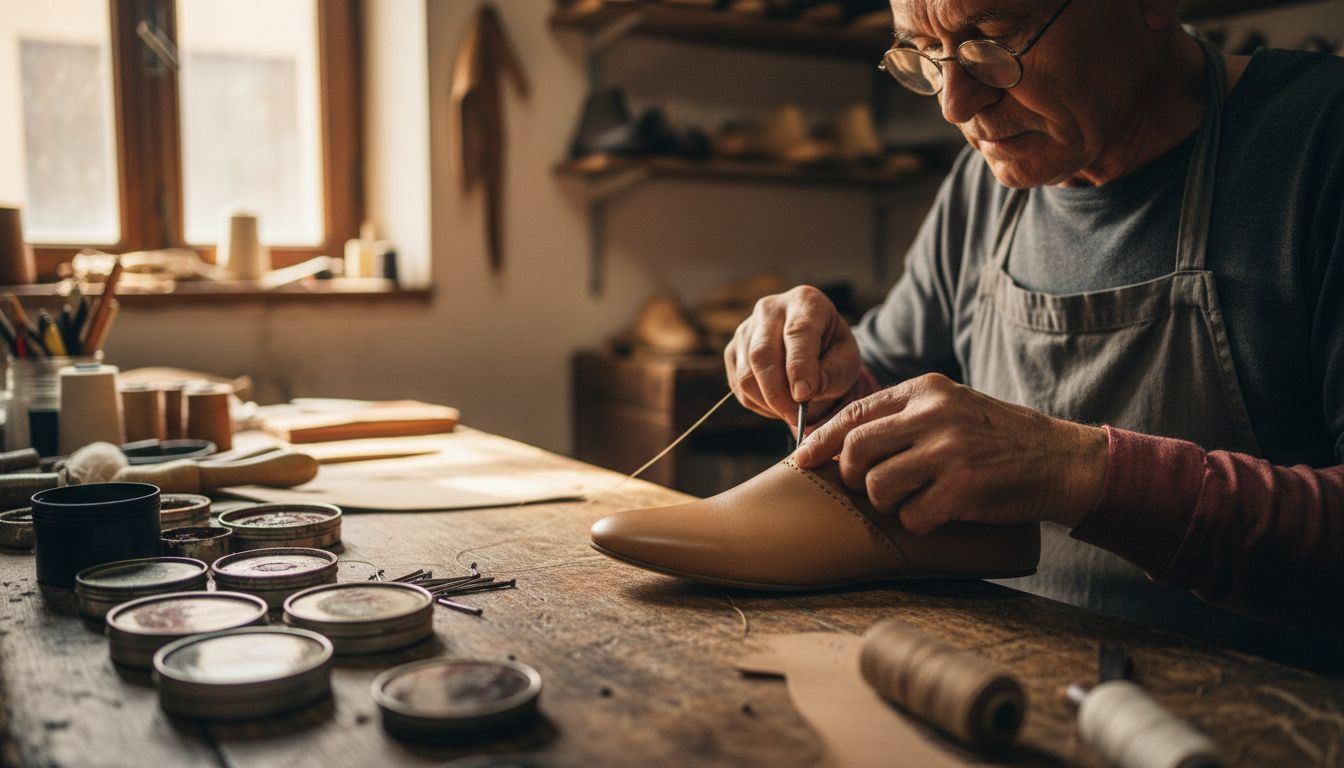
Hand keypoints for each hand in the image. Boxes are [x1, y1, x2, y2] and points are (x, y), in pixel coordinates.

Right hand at [723, 286, 862, 424]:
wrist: (814, 347)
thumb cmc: (834, 352)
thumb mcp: (847, 361)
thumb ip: (831, 374)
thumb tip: (804, 392)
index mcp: (805, 302)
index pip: (797, 332)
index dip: (799, 366)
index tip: (804, 396)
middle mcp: (770, 309)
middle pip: (762, 353)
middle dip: (778, 393)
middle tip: (796, 416)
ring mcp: (746, 329)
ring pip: (746, 374)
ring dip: (768, 402)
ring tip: (791, 411)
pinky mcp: (733, 351)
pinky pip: (738, 386)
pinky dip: (759, 404)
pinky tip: (778, 404)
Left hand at [793, 373, 1107, 533]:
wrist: (1061, 460)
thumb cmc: (998, 439)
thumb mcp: (950, 407)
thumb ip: (902, 416)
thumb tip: (840, 438)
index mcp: (925, 390)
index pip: (853, 413)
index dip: (820, 440)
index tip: (803, 459)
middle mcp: (933, 414)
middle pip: (855, 450)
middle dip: (851, 476)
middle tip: (867, 486)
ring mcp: (948, 450)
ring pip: (877, 486)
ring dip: (887, 502)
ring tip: (913, 497)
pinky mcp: (963, 488)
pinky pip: (911, 517)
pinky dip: (918, 523)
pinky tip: (939, 513)